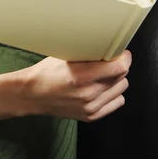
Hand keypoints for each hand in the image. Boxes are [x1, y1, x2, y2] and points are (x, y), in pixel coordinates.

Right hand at [14, 50, 131, 121]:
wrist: (33, 95)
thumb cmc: (47, 71)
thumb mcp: (66, 54)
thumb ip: (88, 52)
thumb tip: (107, 42)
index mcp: (82, 76)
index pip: (119, 67)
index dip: (124, 57)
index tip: (121, 51)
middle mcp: (88, 94)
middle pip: (122, 77)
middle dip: (119, 66)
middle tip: (110, 60)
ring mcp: (90, 107)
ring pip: (121, 89)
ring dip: (116, 80)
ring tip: (104, 74)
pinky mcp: (91, 116)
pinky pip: (117, 102)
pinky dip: (113, 93)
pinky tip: (102, 87)